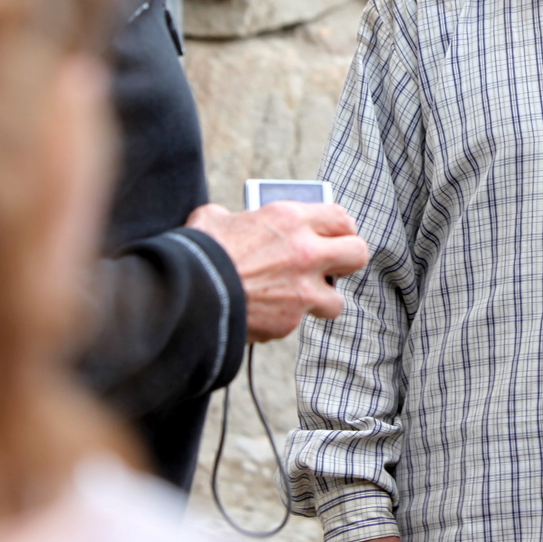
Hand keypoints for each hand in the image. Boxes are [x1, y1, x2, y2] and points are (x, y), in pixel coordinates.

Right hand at [185, 201, 369, 340]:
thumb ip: (236, 218)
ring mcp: (301, 292)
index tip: (332, 234)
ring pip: (336, 301)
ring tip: (299, 296)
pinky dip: (284, 319)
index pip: (342, 218)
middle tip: (329, 264)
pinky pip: (298, 322)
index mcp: (291, 219)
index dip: (340, 228)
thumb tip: (229, 221)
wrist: (184, 296)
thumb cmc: (198, 253)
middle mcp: (305, 253)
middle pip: (357, 254)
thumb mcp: (215, 219)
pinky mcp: (288, 322)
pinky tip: (265, 312)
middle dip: (346, 260)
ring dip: (320, 300)